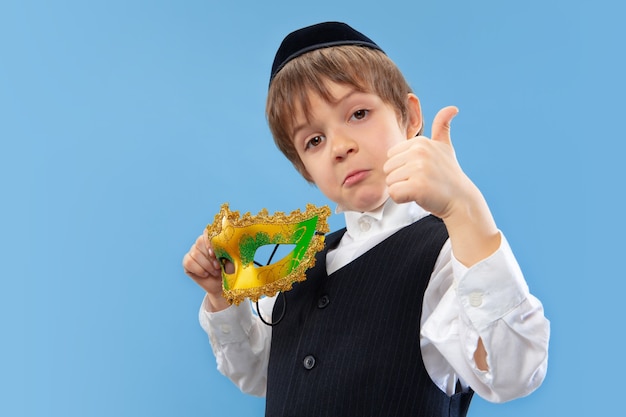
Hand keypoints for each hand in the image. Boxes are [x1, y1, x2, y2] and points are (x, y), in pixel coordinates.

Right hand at [182, 233, 229, 310]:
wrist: (222, 286)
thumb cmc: (229, 271)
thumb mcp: (232, 260)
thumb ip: (227, 251)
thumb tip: (225, 247)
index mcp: (212, 239)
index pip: (207, 232)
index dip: (209, 241)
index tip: (214, 253)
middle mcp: (201, 244)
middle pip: (199, 242)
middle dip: (209, 256)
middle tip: (218, 266)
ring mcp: (193, 252)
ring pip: (194, 254)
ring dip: (206, 265)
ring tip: (215, 272)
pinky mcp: (187, 263)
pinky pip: (188, 262)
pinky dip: (198, 269)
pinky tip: (205, 274)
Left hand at [385, 106, 499, 265]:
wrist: (461, 199)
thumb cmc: (448, 175)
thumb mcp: (445, 147)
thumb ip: (442, 127)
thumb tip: (452, 108)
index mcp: (420, 142)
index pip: (391, 156)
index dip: (402, 167)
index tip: (420, 171)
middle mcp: (419, 152)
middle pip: (388, 169)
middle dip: (400, 179)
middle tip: (420, 181)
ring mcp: (419, 169)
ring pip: (390, 182)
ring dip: (402, 189)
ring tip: (420, 189)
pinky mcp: (417, 186)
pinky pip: (393, 193)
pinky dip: (402, 199)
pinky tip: (417, 196)